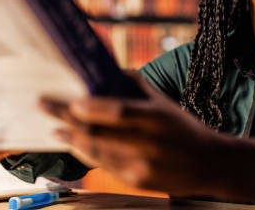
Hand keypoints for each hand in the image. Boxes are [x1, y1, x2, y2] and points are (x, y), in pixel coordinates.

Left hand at [39, 74, 221, 197]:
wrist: (210, 164)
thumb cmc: (182, 127)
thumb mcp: (164, 102)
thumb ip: (135, 86)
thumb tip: (103, 73)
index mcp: (157, 117)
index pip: (118, 111)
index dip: (91, 108)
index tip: (69, 101)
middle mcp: (149, 143)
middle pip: (99, 132)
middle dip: (67, 119)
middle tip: (44, 106)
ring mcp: (142, 165)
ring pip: (97, 151)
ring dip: (70, 138)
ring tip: (54, 128)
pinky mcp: (138, 181)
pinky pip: (105, 165)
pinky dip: (86, 153)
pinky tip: (73, 143)